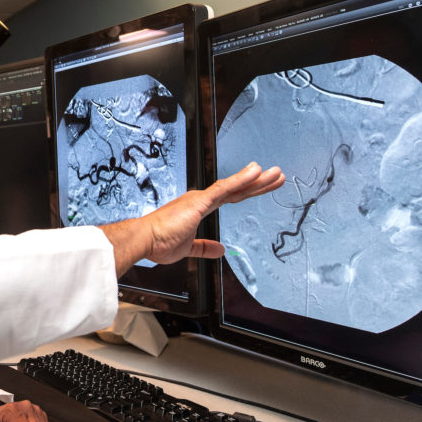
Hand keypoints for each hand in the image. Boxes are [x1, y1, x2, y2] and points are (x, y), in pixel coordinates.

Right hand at [101, 162, 284, 274]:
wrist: (144, 240)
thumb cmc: (158, 243)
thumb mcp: (189, 248)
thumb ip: (205, 248)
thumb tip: (221, 250)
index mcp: (198, 208)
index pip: (230, 197)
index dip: (248, 191)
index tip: (263, 185)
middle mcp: (200, 199)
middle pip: (237, 190)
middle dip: (258, 183)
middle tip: (277, 176)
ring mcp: (200, 199)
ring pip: (235, 187)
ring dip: (256, 179)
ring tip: (275, 173)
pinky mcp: (199, 201)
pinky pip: (225, 188)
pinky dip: (241, 179)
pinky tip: (256, 171)